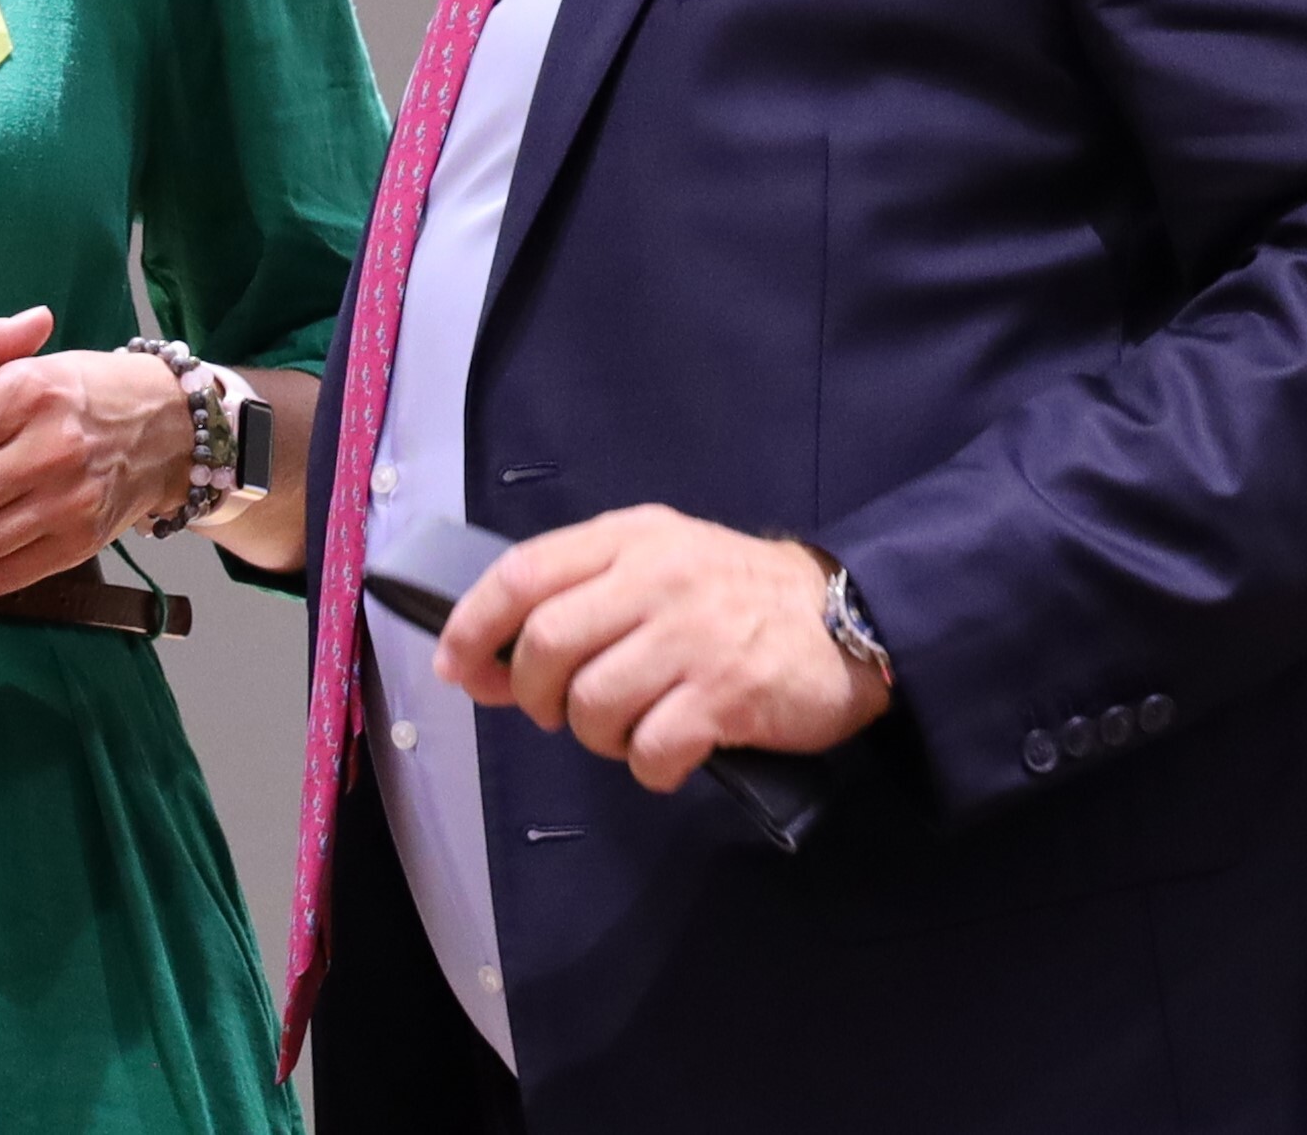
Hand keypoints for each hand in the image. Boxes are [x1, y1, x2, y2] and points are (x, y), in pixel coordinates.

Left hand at [434, 506, 891, 792]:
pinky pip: (652, 748)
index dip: (471, 625)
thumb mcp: (659, 557)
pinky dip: (648, 767)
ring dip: (593, 736)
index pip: (520, 574)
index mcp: (628, 538)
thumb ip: (583, 590)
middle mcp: (655, 579)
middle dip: (532, 693)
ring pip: (592, 703)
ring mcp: (693, 636)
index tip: (455, 665)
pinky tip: (667, 757)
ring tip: (623, 732)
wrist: (850, 617)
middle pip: (545, 645)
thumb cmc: (737, 594)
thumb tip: (491, 654)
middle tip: (555, 711)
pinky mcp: (728, 694)